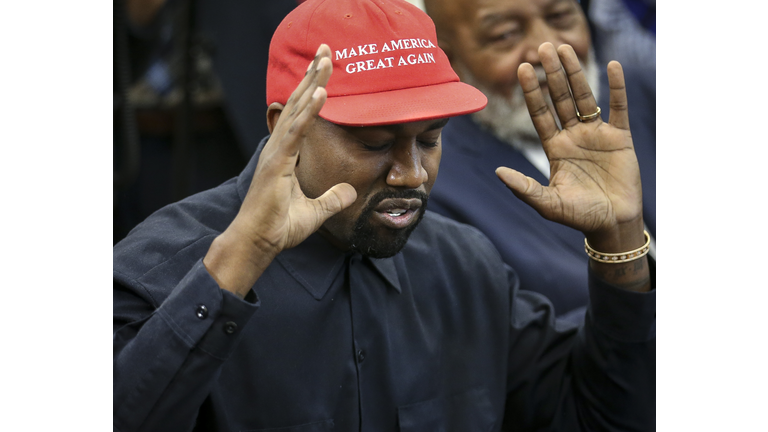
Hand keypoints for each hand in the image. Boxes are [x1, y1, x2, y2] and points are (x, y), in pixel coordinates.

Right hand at [204, 45, 356, 295]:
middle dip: (313, 75)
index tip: (324, 68)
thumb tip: (350, 193)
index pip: (301, 115)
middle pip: (298, 103)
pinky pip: (296, 132)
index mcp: (285, 154)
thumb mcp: (315, 212)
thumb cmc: (278, 227)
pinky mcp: (277, 163)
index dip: (313, 91)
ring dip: (312, 83)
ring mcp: (276, 153)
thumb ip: (332, 199)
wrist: (258, 243)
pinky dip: (309, 111)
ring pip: (296, 109)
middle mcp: (279, 147)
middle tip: (326, 49)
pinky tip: (322, 92)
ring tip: (326, 59)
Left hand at [496, 43, 643, 251]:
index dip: (532, 91)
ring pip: (585, 97)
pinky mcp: (620, 138)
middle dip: (551, 73)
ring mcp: (596, 134)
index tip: (522, 69)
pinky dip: (616, 88)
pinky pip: (618, 108)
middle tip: (542, 47)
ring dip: (576, 73)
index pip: (540, 113)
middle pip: (560, 98)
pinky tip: (613, 66)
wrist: (612, 225)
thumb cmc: (579, 216)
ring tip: (566, 48)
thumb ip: (524, 188)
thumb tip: (498, 171)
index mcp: (554, 148)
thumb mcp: (548, 203)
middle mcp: (573, 136)